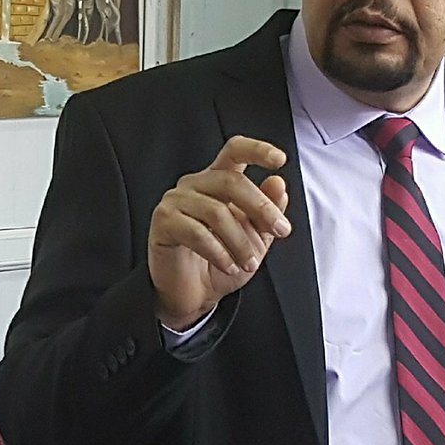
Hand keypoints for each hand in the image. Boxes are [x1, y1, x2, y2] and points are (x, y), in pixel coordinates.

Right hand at [148, 136, 290, 328]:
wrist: (195, 294)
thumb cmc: (224, 260)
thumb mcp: (256, 237)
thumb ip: (268, 211)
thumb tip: (278, 184)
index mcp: (219, 180)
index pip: (235, 151)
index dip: (257, 149)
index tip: (280, 160)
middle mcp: (196, 183)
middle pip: (232, 181)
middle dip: (261, 208)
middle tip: (281, 230)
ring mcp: (176, 200)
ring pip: (216, 211)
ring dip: (240, 241)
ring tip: (250, 263)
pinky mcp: (163, 221)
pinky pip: (196, 232)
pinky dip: (218, 252)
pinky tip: (229, 266)